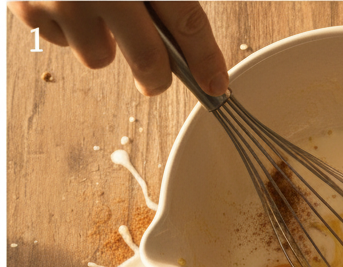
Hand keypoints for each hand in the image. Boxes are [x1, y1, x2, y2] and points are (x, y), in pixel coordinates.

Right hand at [8, 1, 227, 96]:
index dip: (205, 58)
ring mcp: (63, 0)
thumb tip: (179, 24)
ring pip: (98, 57)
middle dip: (157, 75)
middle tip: (156, 74)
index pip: (186, 19)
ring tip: (93, 4)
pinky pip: (59, 41)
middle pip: (147, 59)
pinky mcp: (27, 6)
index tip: (216, 84)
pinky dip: (65, 25)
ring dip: (102, 41)